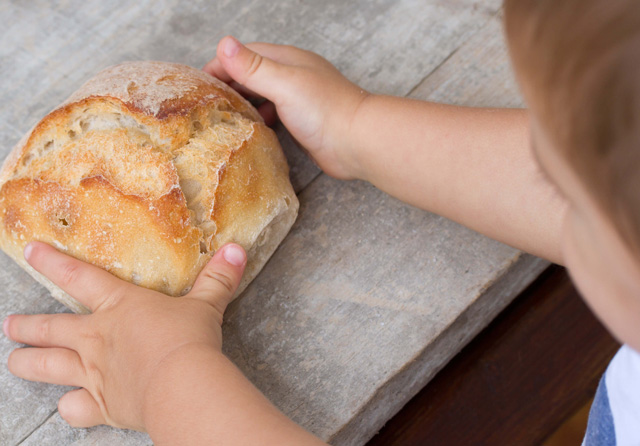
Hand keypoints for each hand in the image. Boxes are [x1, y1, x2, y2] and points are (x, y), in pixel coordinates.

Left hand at [3, 241, 245, 430]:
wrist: (181, 385)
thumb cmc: (189, 340)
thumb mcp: (206, 305)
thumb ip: (218, 278)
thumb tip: (237, 250)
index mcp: (119, 308)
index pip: (79, 277)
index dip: (52, 262)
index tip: (30, 251)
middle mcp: (97, 340)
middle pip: (51, 329)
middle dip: (28, 326)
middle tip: (10, 324)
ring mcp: (94, 374)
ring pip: (48, 367)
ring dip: (28, 362)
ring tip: (14, 360)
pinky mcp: (102, 406)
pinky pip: (75, 409)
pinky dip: (69, 408)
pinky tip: (68, 407)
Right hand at [203, 36, 369, 179]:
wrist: (358, 142)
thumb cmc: (324, 110)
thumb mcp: (283, 83)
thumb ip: (253, 66)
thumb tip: (223, 43)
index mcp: (289, 60)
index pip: (247, 54)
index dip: (223, 64)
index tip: (201, 81)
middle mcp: (295, 77)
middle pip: (255, 75)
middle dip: (231, 84)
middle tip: (207, 101)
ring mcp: (301, 100)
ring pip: (265, 96)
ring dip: (245, 102)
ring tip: (224, 115)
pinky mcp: (304, 123)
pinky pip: (276, 116)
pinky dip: (261, 119)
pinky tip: (253, 128)